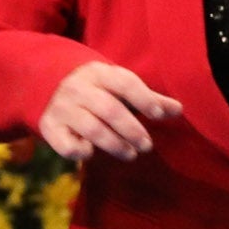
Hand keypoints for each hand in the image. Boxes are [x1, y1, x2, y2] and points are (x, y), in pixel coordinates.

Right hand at [39, 62, 182, 162]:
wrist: (49, 87)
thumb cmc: (99, 91)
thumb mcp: (121, 88)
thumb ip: (149, 99)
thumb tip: (179, 109)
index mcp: (100, 74)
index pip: (124, 83)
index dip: (144, 99)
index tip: (158, 116)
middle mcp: (78, 88)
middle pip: (109, 109)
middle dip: (131, 130)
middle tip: (147, 145)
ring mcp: (62, 107)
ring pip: (91, 128)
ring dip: (114, 144)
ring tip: (131, 154)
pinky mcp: (50, 127)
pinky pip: (65, 144)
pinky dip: (79, 151)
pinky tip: (91, 153)